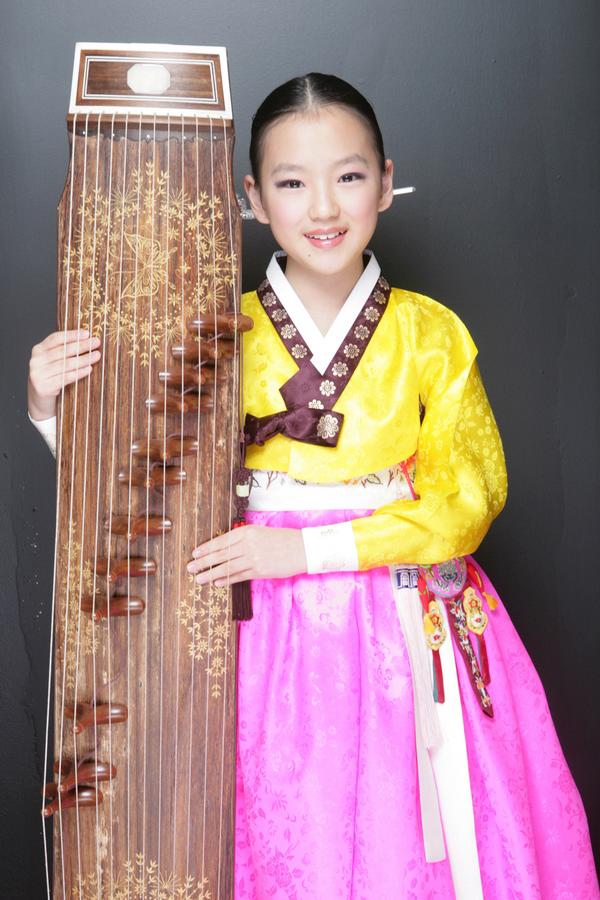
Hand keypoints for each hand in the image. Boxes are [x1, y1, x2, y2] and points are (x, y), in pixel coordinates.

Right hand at [28, 330, 101, 420]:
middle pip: (62, 351)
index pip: (55, 338)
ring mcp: (38, 374)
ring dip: (83, 359)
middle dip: (81, 346)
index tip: (87, 333)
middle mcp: (36, 361)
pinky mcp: (44, 387)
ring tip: (96, 355)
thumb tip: (87, 339)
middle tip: (96, 342)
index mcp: (38, 350)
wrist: (41, 400)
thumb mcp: (54, 362)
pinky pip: (65, 378)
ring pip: (65, 364)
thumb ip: (64, 351)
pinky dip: (79, 373)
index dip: (72, 335)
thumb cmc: (52, 377)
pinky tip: (89, 369)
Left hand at [187, 525, 306, 586]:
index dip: (206, 548)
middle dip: (203, 562)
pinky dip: (227, 580)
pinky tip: (217, 583)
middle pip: (220, 555)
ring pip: (226, 567)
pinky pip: (239, 576)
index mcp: (246, 531)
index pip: (220, 541)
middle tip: (190, 568)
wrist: (302, 548)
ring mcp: (253, 558)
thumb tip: (224, 549)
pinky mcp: (259, 571)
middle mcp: (247, 544)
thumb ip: (242, 539)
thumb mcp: (259, 533)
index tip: (195, 553)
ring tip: (199, 579)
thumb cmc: (281, 539)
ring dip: (211, 574)